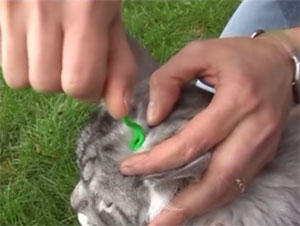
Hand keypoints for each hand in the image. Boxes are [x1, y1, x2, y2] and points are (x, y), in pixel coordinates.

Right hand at [0, 0, 135, 116]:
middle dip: (65, 81)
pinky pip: (5, 61)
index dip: (90, 91)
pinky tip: (37, 42)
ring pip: (21, 78)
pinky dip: (23, 61)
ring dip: (42, 74)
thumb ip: (119, 64)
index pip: (78, 83)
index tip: (94, 79)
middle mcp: (42, 8)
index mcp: (84, 10)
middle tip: (74, 59)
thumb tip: (119, 110)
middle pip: (46, 84)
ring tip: (54, 50)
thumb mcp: (113, 17)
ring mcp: (11, 7)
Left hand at [120, 35, 294, 224]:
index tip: (130, 167)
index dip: (158, 160)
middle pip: (217, 179)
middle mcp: (254, 130)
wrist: (281, 63)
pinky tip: (194, 203)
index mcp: (237, 101)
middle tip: (155, 222)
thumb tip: (152, 118)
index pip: (192, 143)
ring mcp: (263, 146)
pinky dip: (214, 196)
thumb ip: (168, 80)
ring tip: (170, 219)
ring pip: (230, 187)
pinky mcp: (264, 152)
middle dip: (184, 205)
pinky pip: (238, 183)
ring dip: (199, 207)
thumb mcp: (198, 53)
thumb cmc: (237, 56)